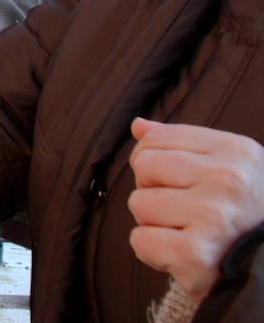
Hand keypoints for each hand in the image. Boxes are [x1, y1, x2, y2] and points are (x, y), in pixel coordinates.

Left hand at [127, 118, 263, 301]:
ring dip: (153, 222)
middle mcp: (227, 180)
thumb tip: (138, 126)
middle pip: (143, 166)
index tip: (179, 183)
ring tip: (187, 232)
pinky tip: (183, 255)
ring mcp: (213, 216)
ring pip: (138, 203)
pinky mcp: (196, 254)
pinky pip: (140, 240)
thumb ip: (181, 143)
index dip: (153, 162)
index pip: (156, 138)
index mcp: (235, 151)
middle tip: (184, 211)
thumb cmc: (244, 213)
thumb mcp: (229, 166)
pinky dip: (152, 252)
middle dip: (152, 189)